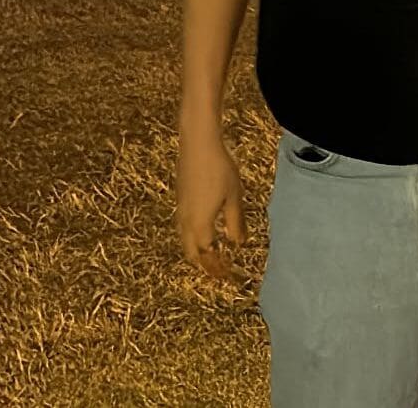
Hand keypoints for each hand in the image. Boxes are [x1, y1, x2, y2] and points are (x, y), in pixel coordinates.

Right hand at [176, 126, 247, 281]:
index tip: (227, 275)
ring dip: (197, 249)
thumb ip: (235, 222)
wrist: (197, 144)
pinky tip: (203, 228)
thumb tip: (238, 244)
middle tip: (218, 268)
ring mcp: (180, 208)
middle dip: (203, 263)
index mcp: (200, 225)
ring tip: (211, 252)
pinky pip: (183, 226)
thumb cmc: (220, 169)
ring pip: (185, 239)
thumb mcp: (234, 196)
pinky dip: (193, 235)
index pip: (207, 255)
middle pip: (191, 252)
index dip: (216, 267)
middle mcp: (186, 221)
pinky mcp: (179, 197)